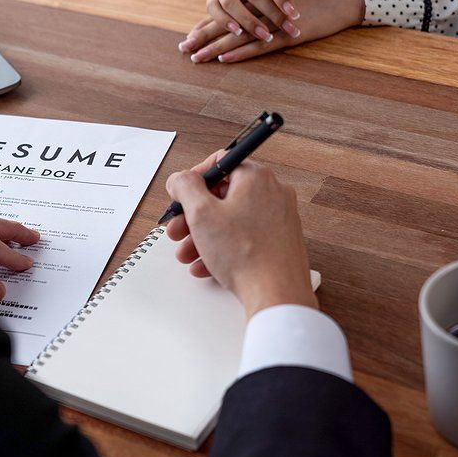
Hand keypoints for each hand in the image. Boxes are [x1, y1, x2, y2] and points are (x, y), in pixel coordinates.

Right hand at [165, 153, 316, 318]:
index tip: (180, 194)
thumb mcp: (201, 213)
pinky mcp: (280, 241)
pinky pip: (245, 238)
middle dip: (193, 215)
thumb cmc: (245, 254)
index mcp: (256, 177)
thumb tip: (180, 178)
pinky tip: (206, 266)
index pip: (220, 162)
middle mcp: (272, 193)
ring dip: (204, 235)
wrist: (277, 293)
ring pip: (231, 220)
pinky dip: (223, 248)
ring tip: (187, 254)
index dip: (194, 178)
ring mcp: (279, 218)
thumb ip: (185, 186)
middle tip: (178, 230)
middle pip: (223, 196)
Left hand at [180, 0, 365, 63]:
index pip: (227, 11)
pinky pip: (260, 45)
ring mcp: (273, 22)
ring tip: (198, 57)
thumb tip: (239, 20)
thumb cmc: (309, 0)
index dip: (207, 24)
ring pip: (239, 35)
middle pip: (227, 23)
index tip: (189, 36)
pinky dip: (241, 52)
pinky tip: (225, 58)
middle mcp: (262, 8)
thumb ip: (261, 6)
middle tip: (184, 48)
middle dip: (204, 36)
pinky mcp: (286, 35)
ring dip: (216, 47)